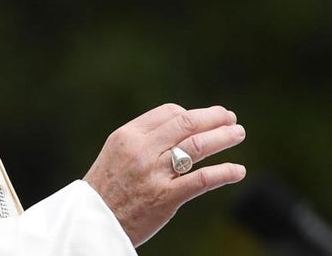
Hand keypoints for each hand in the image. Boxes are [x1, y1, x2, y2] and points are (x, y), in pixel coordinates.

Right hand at [82, 103, 246, 245]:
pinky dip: (224, 173)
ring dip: (223, 138)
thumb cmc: (106, 186)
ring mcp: (154, 173)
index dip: (192, 113)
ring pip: (197, 146)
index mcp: (128, 135)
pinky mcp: (165, 197)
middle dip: (213, 118)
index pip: (169, 113)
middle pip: (186, 124)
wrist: (93, 219)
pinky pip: (201, 180)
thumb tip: (178, 128)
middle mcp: (142, 149)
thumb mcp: (117, 152)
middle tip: (231, 118)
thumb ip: (144, 139)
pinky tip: (238, 170)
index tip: (206, 118)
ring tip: (238, 134)